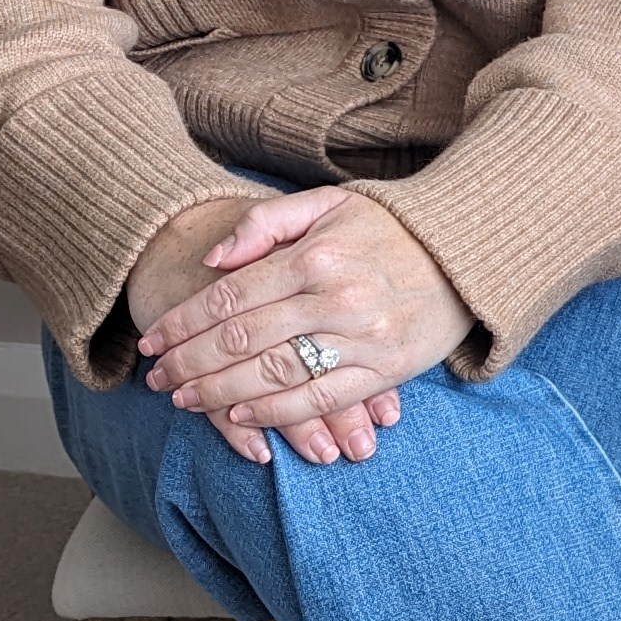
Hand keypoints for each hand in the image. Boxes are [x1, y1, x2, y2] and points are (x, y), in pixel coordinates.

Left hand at [131, 188, 465, 466]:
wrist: (467, 252)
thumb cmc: (390, 226)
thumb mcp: (327, 204)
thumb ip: (266, 224)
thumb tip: (213, 259)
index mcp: (314, 258)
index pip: (230, 298)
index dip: (183, 324)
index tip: (153, 341)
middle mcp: (334, 300)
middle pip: (242, 341)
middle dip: (190, 363)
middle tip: (157, 378)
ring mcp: (361, 339)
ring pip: (273, 375)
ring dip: (219, 392)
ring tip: (184, 400)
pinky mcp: (385, 370)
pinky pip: (319, 399)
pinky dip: (275, 413)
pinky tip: (241, 417)